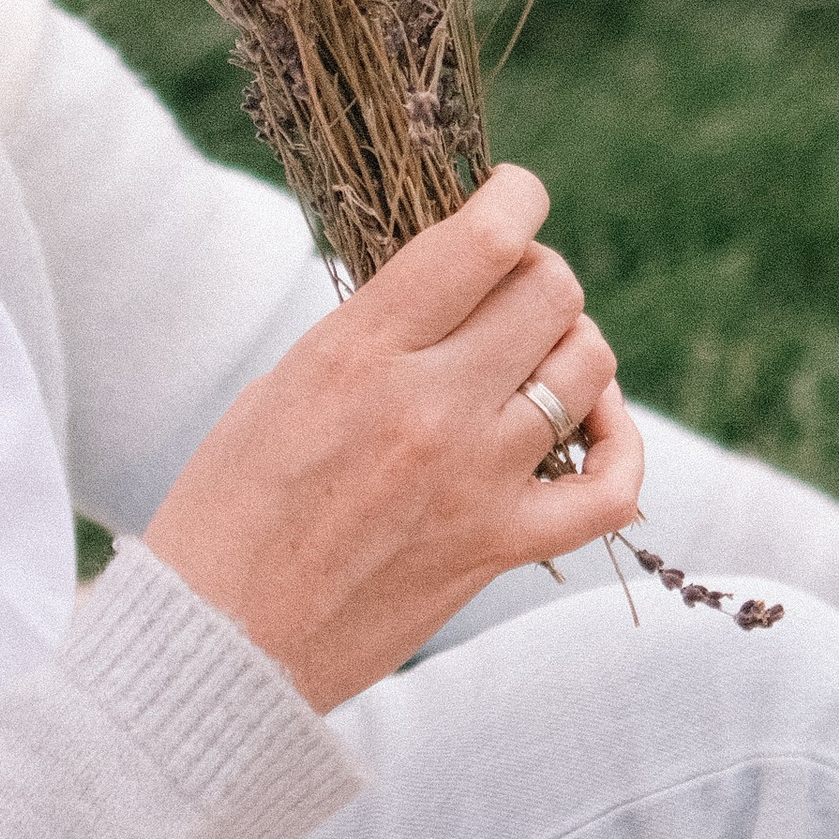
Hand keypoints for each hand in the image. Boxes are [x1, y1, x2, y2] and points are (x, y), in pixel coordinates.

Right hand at [141, 166, 642, 712]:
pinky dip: (621, 443)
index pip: (482, 239)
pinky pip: (613, 486)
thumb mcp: (282, 386)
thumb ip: (372, 333)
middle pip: (549, 291)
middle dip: (540, 273)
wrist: (217, 642)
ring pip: (586, 368)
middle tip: (513, 292)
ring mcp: (474, 480)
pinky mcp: (499, 548)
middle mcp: (426, 406)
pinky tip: (595, 426)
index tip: (514, 196)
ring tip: (539, 356)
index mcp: (356, 351)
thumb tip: (453, 287)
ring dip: (573, 345)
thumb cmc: (229, 507)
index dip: (516, 197)